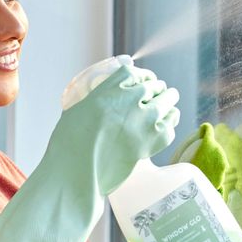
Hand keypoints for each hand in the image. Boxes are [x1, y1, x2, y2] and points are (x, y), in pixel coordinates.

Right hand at [47, 61, 179, 194]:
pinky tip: (165, 126)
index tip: (142, 82)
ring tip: (167, 107)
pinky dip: (170, 123)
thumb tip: (99, 107)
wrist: (78, 169)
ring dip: (168, 102)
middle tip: (157, 96)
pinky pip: (171, 124)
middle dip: (156, 90)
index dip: (140, 77)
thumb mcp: (76, 111)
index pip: (134, 72)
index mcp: (109, 88)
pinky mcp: (155, 138)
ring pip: (169, 99)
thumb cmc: (71, 144)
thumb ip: (92, 103)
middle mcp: (131, 98)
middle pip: (154, 84)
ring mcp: (146, 117)